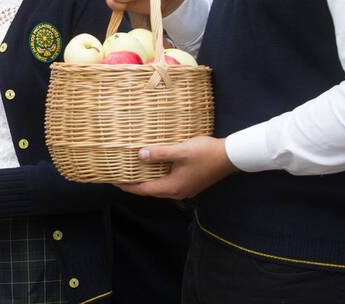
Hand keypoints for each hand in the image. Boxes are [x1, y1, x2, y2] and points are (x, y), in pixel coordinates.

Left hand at [118, 136, 236, 199]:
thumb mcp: (181, 151)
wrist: (231, 157)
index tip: (113, 181)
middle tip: (120, 177)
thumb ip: (160, 154)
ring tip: (133, 173)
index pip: (144, 189)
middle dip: (135, 185)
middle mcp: (178, 191)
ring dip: (146, 182)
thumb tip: (139, 155)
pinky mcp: (190, 183)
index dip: (128, 185)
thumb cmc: (205, 153)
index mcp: (173, 187)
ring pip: (160, 188)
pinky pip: (168, 184)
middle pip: (151, 191)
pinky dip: (157, 178)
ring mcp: (185, 189)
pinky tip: (154, 169)